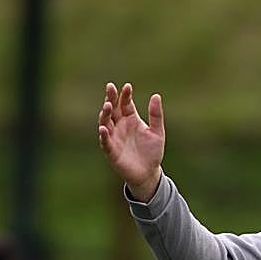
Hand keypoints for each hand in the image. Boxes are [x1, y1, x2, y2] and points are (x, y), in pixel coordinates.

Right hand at [97, 81, 164, 200]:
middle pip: (113, 109)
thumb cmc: (152, 152)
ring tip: (108, 105)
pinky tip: (103, 128)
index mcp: (131, 119)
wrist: (149, 172)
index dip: (125, 95)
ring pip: (106, 122)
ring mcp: (114, 137)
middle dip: (111, 98)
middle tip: (110, 87)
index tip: (128, 86)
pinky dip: (103, 135)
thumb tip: (156, 95)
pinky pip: (105, 142)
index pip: (125, 103)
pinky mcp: (111, 150)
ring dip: (105, 114)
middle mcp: (120, 126)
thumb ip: (156, 115)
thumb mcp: (157, 132)